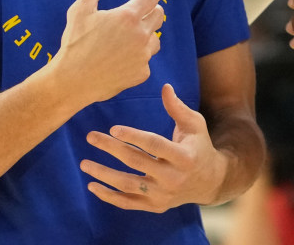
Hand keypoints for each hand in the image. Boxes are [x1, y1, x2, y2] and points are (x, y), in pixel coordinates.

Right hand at [49, 0, 167, 108]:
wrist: (72, 81)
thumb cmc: (75, 43)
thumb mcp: (81, 10)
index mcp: (128, 16)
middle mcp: (141, 34)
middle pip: (158, 16)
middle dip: (152, 12)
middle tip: (141, 14)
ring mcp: (143, 55)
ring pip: (155, 40)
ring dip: (147, 36)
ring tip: (130, 39)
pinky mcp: (142, 73)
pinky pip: (146, 61)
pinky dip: (138, 58)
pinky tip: (123, 60)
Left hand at [80, 83, 226, 211]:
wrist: (209, 181)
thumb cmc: (199, 146)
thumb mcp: (195, 124)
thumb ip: (177, 108)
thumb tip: (165, 87)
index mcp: (184, 156)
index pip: (154, 145)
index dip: (133, 136)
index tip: (113, 128)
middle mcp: (173, 178)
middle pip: (136, 162)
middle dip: (111, 148)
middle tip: (91, 137)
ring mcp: (163, 195)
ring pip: (128, 185)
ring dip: (103, 174)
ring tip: (84, 163)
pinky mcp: (155, 206)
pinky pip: (128, 203)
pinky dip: (108, 196)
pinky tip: (92, 185)